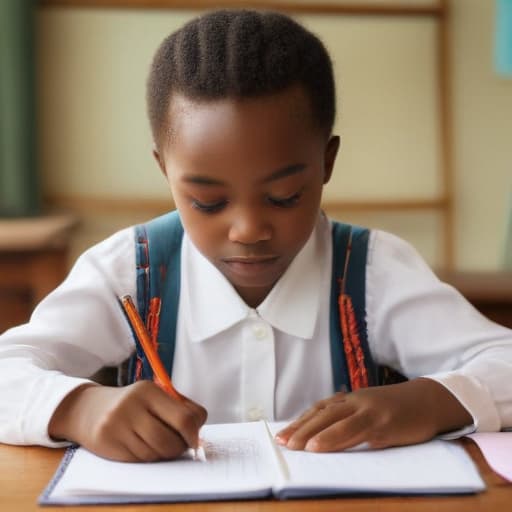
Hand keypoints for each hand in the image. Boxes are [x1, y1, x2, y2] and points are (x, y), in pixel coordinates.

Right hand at [48, 380, 206, 461]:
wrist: (89, 409)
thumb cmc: (133, 404)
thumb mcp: (155, 397)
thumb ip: (180, 409)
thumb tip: (198, 434)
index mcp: (149, 390)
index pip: (185, 418)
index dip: (194, 433)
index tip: (194, 437)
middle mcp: (132, 405)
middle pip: (171, 441)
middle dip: (180, 448)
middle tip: (179, 445)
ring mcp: (117, 424)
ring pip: (155, 454)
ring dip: (163, 454)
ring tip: (159, 444)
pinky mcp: (108, 442)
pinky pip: (139, 460)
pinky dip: (147, 458)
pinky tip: (141, 446)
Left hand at [275, 378, 472, 451]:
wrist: (429, 400)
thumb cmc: (396, 409)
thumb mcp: (369, 410)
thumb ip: (349, 420)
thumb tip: (323, 438)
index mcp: (351, 400)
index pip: (319, 410)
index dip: (300, 422)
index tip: (282, 435)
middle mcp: (357, 402)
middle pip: (323, 414)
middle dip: (302, 429)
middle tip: (283, 443)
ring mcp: (370, 411)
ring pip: (338, 421)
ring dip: (318, 434)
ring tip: (301, 447)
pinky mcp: (385, 423)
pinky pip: (360, 430)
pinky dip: (340, 438)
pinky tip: (327, 446)